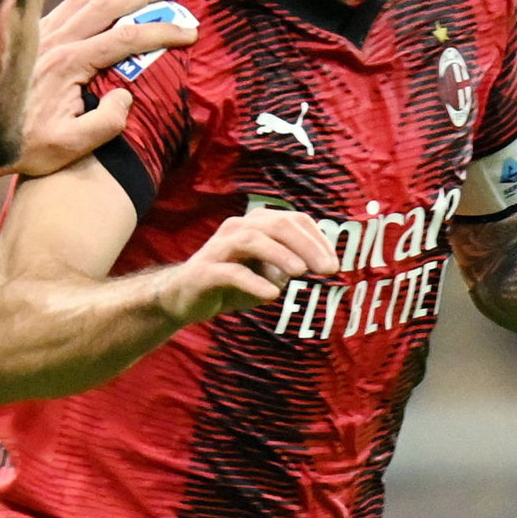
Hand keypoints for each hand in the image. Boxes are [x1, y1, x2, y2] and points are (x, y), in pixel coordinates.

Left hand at [7, 0, 198, 179]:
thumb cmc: (21, 146)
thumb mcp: (66, 148)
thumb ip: (102, 126)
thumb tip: (125, 96)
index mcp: (69, 64)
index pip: (126, 40)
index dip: (162, 34)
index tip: (190, 33)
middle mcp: (55, 40)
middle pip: (108, 5)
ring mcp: (40, 33)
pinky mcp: (30, 34)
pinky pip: (64, 1)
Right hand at [156, 209, 340, 324]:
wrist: (183, 297)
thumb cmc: (231, 282)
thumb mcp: (266, 273)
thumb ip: (289, 265)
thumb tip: (316, 265)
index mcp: (256, 224)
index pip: (294, 220)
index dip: (318, 239)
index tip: (334, 264)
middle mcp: (238, 228)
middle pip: (277, 225)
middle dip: (306, 245)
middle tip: (328, 269)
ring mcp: (219, 248)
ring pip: (253, 240)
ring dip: (280, 254)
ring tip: (301, 273)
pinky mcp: (205, 271)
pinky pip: (231, 272)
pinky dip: (254, 282)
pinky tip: (271, 295)